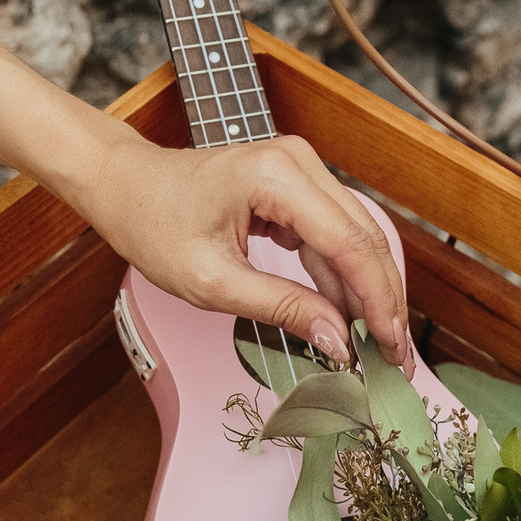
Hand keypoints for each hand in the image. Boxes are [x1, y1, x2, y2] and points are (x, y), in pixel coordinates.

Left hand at [73, 135, 414, 365]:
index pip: (349, 244)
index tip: (390, 347)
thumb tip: (337, 339)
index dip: (377, 301)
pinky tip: (349, 317)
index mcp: (275, 176)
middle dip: (382, 302)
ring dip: (367, 294)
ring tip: (376, 346)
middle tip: (394, 358)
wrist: (126, 187)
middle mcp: (298, 162)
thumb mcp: (212, 282)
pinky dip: (342, 279)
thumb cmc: (152, 223)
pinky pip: (333, 237)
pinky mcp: (296, 188)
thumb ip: (281, 308)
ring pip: (355, 240)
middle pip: (363, 239)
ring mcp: (300, 171)